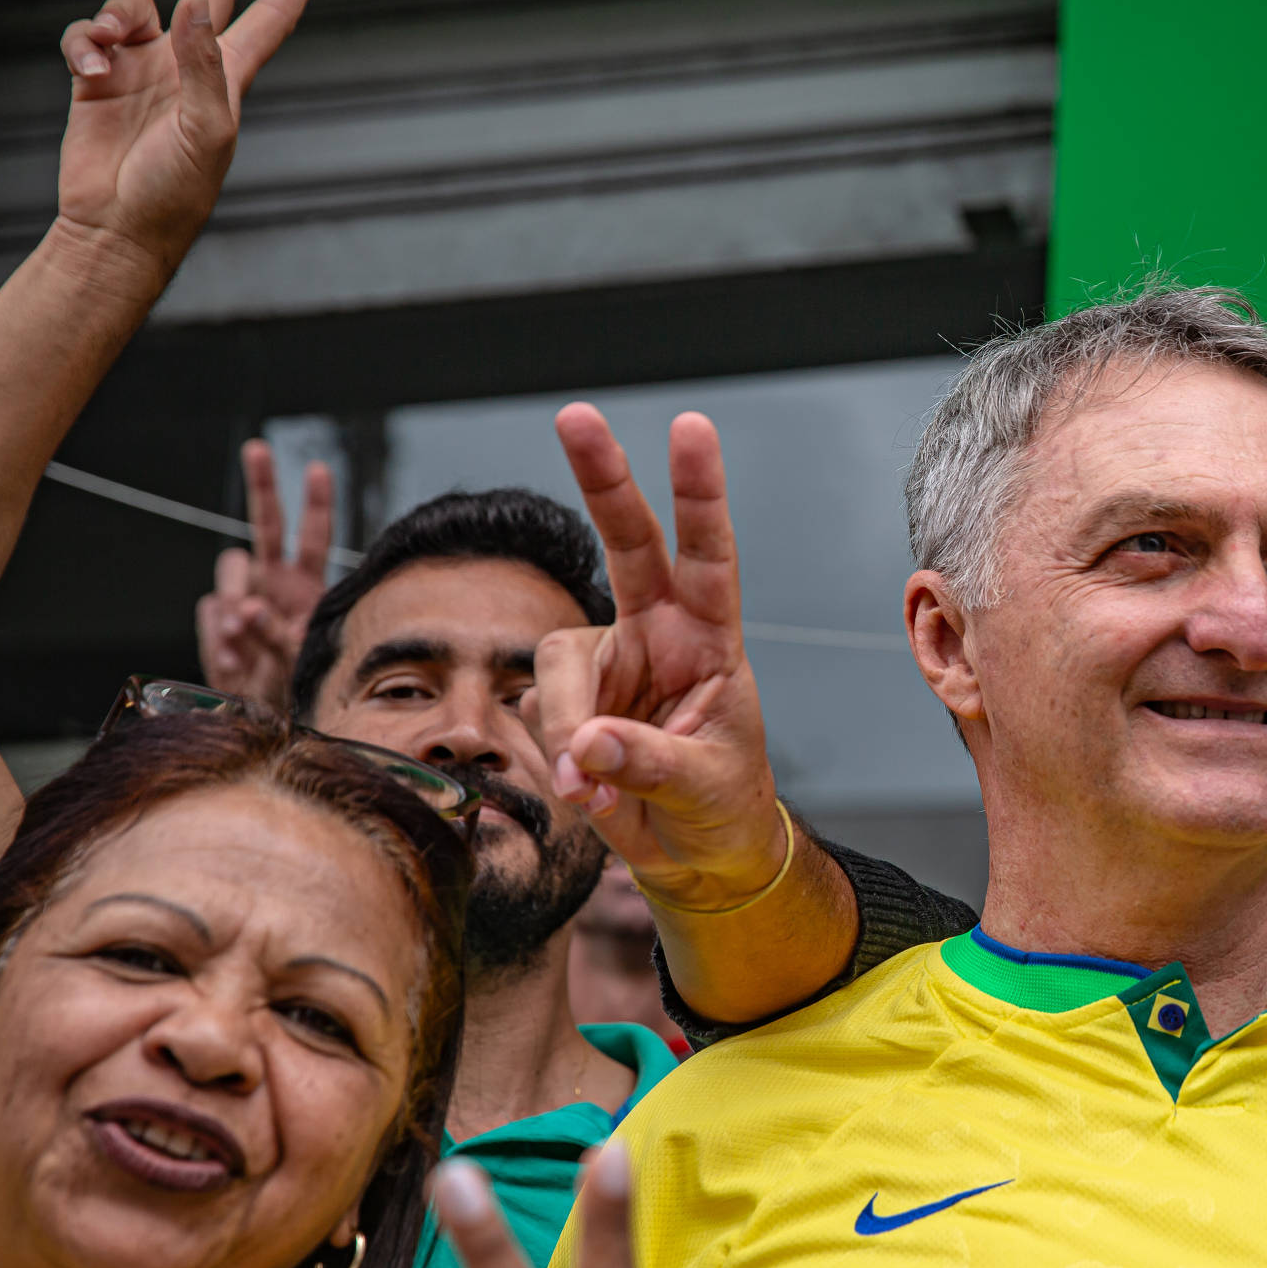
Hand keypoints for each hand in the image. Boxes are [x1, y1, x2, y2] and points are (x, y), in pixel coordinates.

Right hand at [53, 0, 331, 287]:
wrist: (116, 228)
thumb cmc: (174, 193)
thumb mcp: (207, 131)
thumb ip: (205, 65)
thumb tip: (195, 2)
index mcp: (230, 77)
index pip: (272, 17)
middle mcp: (189, 64)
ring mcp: (143, 67)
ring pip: (133, 6)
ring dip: (115, 13)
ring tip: (106, 44)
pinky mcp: (98, 76)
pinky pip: (87, 34)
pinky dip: (83, 40)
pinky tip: (86, 68)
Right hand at [196, 438, 332, 708]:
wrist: (259, 710)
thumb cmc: (291, 682)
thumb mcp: (293, 660)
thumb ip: (272, 633)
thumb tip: (246, 607)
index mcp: (307, 585)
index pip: (314, 536)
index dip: (317, 503)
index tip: (318, 469)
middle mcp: (276, 580)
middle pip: (269, 523)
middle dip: (263, 483)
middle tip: (258, 447)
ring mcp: (244, 592)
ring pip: (232, 564)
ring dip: (236, 596)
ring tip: (245, 641)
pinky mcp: (218, 611)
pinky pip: (212, 609)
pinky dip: (219, 635)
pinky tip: (234, 661)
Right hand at [533, 403, 786, 907]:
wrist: (700, 854)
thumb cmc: (722, 804)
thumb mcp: (704, 785)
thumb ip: (647, 763)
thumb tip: (585, 745)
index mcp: (709, 637)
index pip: (708, 552)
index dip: (698, 491)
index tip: (691, 426)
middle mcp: (655, 633)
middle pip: (626, 541)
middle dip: (603, 477)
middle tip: (577, 413)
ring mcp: (608, 664)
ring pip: (560, 663)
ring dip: (572, 727)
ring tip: (596, 790)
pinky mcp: (570, 704)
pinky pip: (544, 716)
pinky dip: (560, 762)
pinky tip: (591, 796)